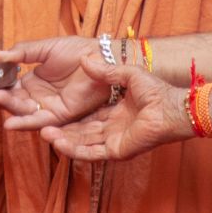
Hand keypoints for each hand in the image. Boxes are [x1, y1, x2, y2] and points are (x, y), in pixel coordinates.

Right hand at [0, 36, 110, 131]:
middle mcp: (37, 96)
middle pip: (11, 100)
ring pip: (22, 112)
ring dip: (7, 107)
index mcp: (31, 80)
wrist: (101, 59)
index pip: (7, 85)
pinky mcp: (60, 116)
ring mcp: (47, 107)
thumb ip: (21, 53)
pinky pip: (39, 122)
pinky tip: (10, 123)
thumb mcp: (44, 48)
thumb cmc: (76, 51)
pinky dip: (24, 123)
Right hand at [38, 57, 193, 164]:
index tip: (51, 109)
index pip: (85, 118)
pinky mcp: (118, 151)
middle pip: (79, 133)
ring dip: (63, 140)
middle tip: (39, 125)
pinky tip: (60, 143)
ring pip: (82, 144)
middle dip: (59, 130)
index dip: (68, 116)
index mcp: (114, 114)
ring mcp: (114, 142)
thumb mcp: (127, 75)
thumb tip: (85, 59)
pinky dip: (75, 149)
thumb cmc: (157, 90)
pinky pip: (92, 153)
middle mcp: (112, 130)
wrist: (172, 107)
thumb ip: (105, 71)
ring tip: (44, 134)